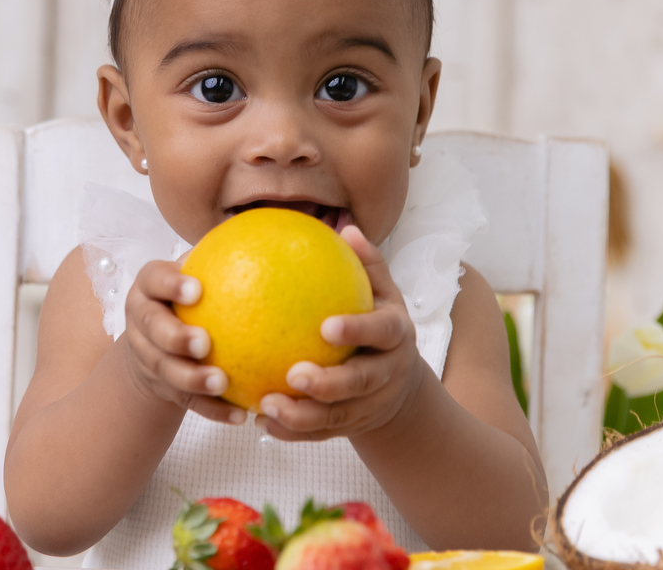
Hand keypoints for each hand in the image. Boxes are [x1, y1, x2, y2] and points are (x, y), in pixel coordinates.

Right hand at [120, 260, 247, 424]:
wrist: (156, 343)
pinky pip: (186, 401)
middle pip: (150, 328)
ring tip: (222, 382)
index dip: (170, 284)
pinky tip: (240, 415)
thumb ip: (228, 256)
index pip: (154, 279)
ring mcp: (147, 356)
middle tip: (204, 343)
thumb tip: (284, 233)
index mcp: (150, 288)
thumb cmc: (191, 299)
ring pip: (164, 370)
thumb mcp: (200, 274)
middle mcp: (141, 320)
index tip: (196, 289)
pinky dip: (212, 409)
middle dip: (174, 337)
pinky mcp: (161, 387)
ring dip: (192, 378)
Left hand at [255, 225, 426, 440]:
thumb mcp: (384, 294)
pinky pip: (321, 433)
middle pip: (360, 382)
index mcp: (396, 335)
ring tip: (266, 405)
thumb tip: (347, 228)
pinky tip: (262, 423)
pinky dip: (294, 432)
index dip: (357, 331)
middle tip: (293, 374)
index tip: (326, 326)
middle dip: (328, 383)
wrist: (400, 387)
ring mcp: (371, 404)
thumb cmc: (380, 324)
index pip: (381, 332)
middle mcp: (388, 372)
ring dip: (302, 415)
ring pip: (338, 416)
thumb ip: (368, 265)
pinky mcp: (353, 427)